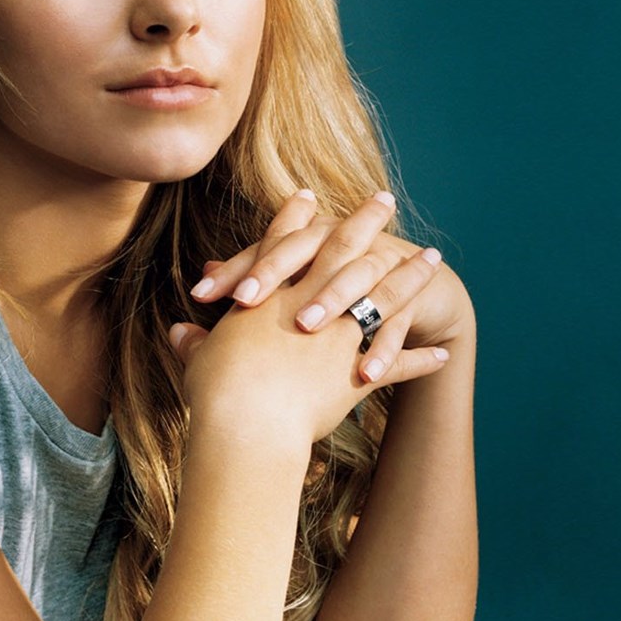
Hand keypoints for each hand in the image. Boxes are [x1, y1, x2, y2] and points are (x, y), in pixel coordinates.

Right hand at [165, 196, 450, 449]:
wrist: (246, 425)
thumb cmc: (215, 393)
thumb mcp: (199, 364)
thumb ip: (193, 345)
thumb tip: (175, 335)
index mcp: (271, 297)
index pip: (285, 244)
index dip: (296, 218)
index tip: (309, 195)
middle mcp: (311, 304)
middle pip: (345, 250)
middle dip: (366, 221)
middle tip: (386, 198)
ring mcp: (340, 335)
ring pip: (385, 295)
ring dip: (412, 276)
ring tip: (434, 257)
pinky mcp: (358, 372)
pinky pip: (398, 363)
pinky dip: (421, 360)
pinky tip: (444, 352)